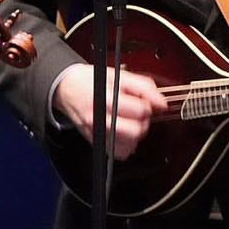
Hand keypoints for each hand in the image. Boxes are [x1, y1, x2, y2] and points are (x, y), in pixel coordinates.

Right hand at [54, 63, 168, 160]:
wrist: (67, 87)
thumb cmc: (91, 80)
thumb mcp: (118, 75)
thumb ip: (144, 87)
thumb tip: (162, 103)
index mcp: (107, 100)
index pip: (140, 111)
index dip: (147, 105)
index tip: (143, 102)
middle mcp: (100, 120)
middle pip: (136, 132)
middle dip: (143, 122)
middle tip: (139, 114)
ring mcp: (97, 133)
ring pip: (129, 147)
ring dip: (135, 135)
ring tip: (130, 122)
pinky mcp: (95, 142)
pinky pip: (118, 153)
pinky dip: (125, 145)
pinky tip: (123, 133)